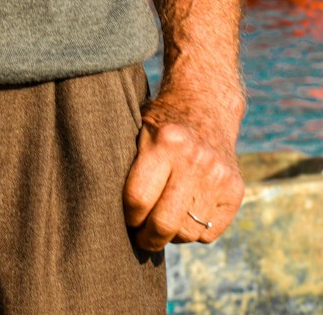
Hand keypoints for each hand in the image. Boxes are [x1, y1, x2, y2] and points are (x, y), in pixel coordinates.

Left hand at [123, 93, 244, 252]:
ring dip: (171, 235)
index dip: (128, 216)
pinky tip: (185, 215)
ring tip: (163, 221)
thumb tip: (107, 207)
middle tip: (140, 237)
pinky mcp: (235, 191)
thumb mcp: (140, 130)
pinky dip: (194, 232)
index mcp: (165, 142)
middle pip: (164, 223)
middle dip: (147, 238)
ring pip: (187, 232)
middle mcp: (194, 160)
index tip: (126, 219)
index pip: (138, 199)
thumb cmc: (162, 122)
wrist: (206, 104)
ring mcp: (218, 177)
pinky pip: (209, 233)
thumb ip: (130, 165)